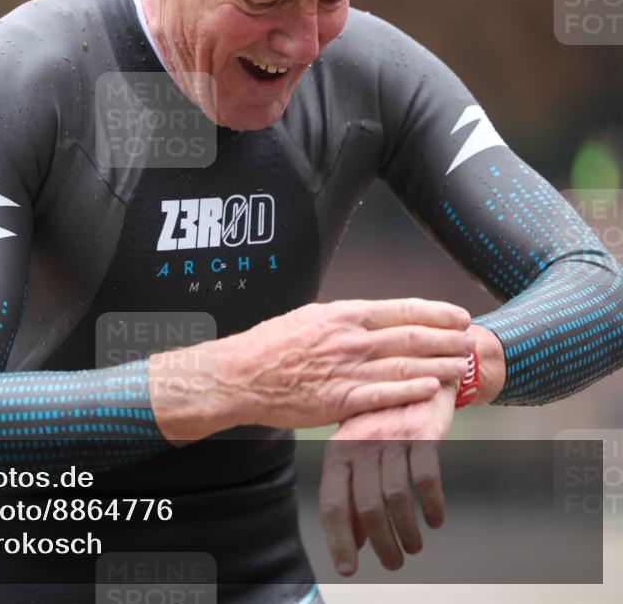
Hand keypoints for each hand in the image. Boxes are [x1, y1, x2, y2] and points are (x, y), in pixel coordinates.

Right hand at [223, 298, 471, 429]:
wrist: (240, 375)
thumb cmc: (270, 346)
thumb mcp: (308, 318)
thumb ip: (343, 320)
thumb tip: (370, 318)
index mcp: (343, 315)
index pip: (402, 310)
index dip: (437, 313)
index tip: (459, 315)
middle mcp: (350, 339)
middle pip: (412, 337)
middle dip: (448, 339)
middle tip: (471, 341)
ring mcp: (346, 370)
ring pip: (406, 366)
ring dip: (440, 365)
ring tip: (463, 366)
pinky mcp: (339, 400)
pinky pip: (384, 395)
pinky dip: (412, 391)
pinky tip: (434, 389)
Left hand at [319, 382, 457, 575]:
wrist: (415, 371)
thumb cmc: (381, 417)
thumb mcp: (357, 448)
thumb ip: (352, 490)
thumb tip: (352, 538)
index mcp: (338, 449)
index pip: (334, 503)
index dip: (340, 539)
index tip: (348, 568)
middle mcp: (361, 444)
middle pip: (368, 507)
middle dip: (381, 544)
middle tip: (393, 563)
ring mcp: (392, 437)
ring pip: (397, 498)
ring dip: (408, 532)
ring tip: (413, 547)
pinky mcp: (423, 434)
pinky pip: (427, 480)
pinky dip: (433, 506)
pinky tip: (435, 520)